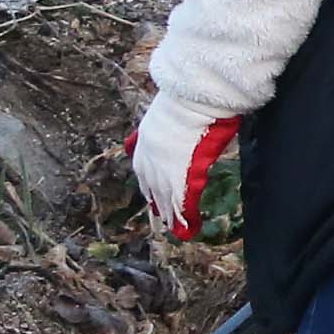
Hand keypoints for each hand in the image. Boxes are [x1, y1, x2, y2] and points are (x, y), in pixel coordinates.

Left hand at [130, 97, 236, 239]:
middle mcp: (148, 163)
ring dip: (172, 216)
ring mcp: (163, 174)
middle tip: (162, 216)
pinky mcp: (180, 183)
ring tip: (177, 229)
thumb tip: (184, 122)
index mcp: (144, 146)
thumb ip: (174, 126)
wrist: (189, 107)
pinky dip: (186, 218)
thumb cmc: (185, 104)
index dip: (149, 184)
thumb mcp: (171, 115)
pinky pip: (182, 205)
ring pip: (166, 200)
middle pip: (152, 189)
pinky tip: (190, 229)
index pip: (143, 170)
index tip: (151, 193)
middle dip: (158, 203)